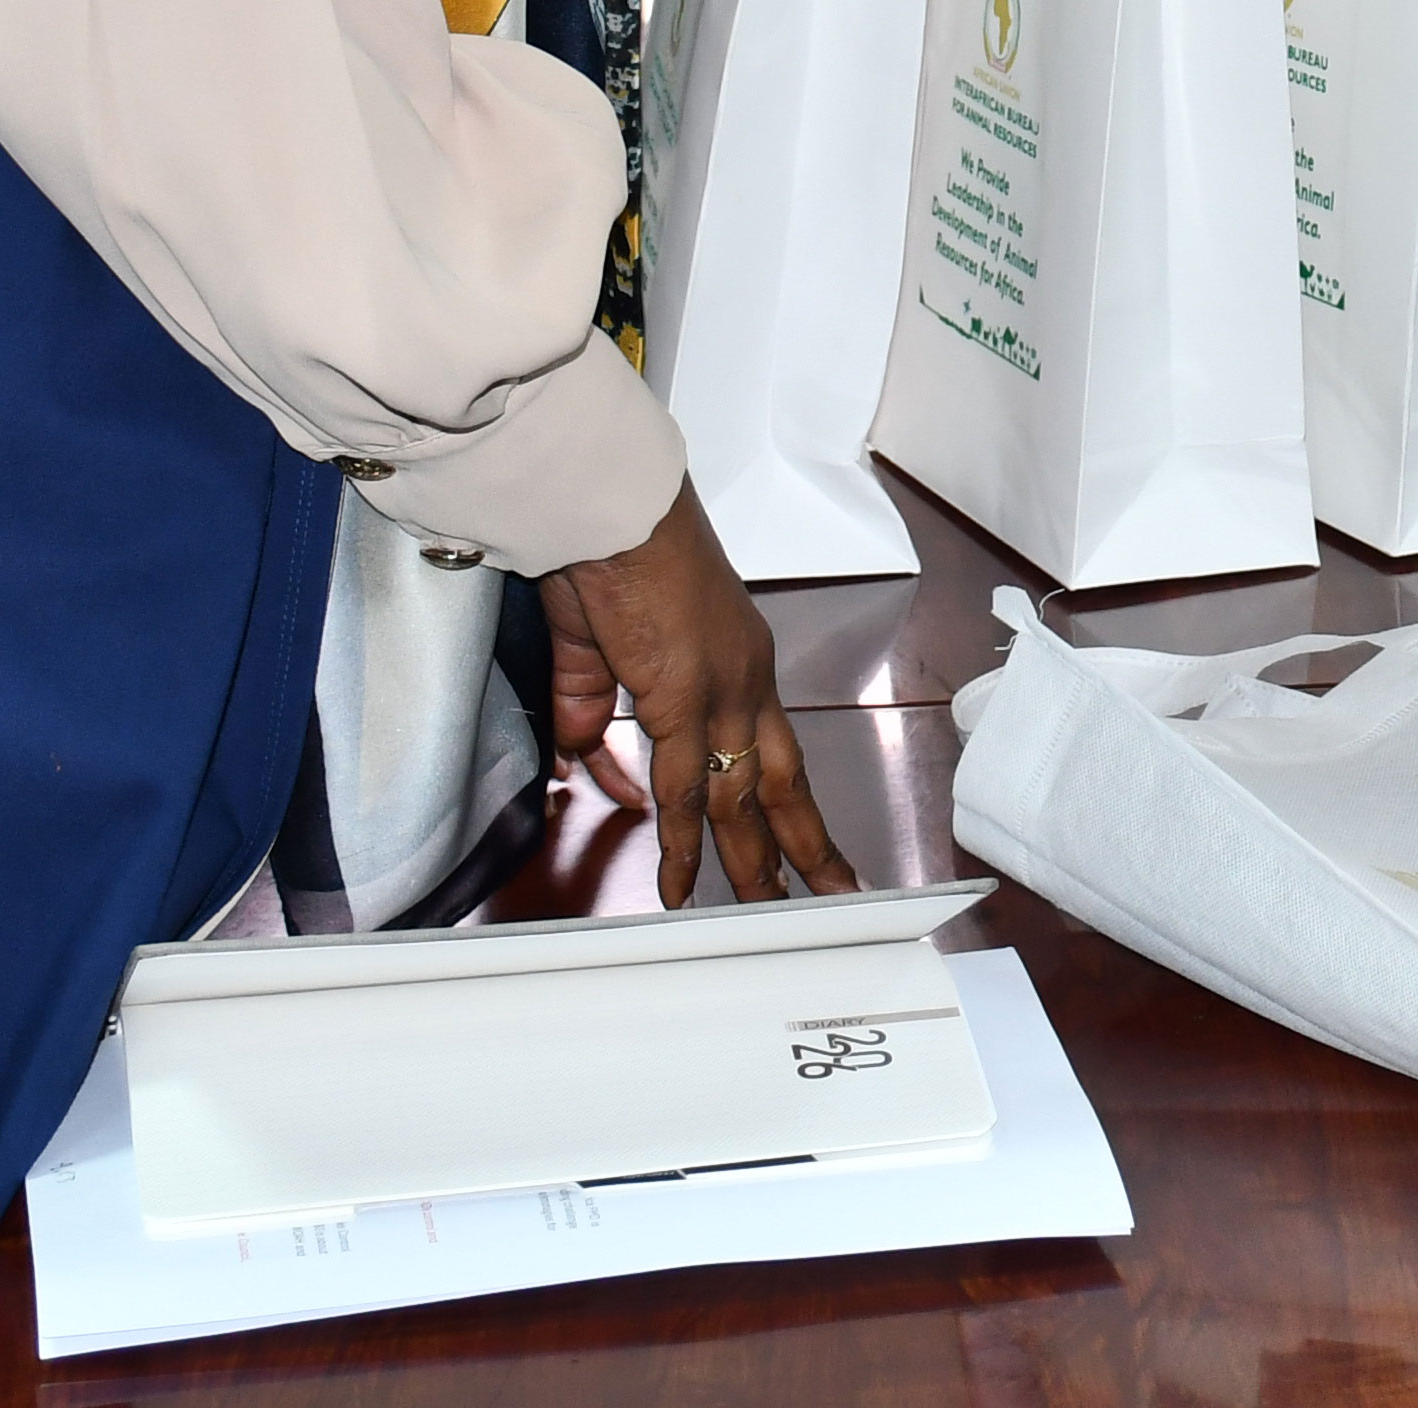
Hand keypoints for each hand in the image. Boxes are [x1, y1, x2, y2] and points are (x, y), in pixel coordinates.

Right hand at [536, 482, 858, 908]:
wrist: (608, 506)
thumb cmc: (608, 551)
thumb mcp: (597, 647)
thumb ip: (588, 709)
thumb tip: (580, 760)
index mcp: (736, 659)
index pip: (767, 744)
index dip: (783, 795)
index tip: (794, 831)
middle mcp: (745, 679)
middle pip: (783, 780)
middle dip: (805, 842)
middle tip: (837, 889)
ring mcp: (723, 691)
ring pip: (746, 796)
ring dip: (756, 861)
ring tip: (772, 912)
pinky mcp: (685, 698)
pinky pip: (685, 788)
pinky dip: (683, 843)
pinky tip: (683, 887)